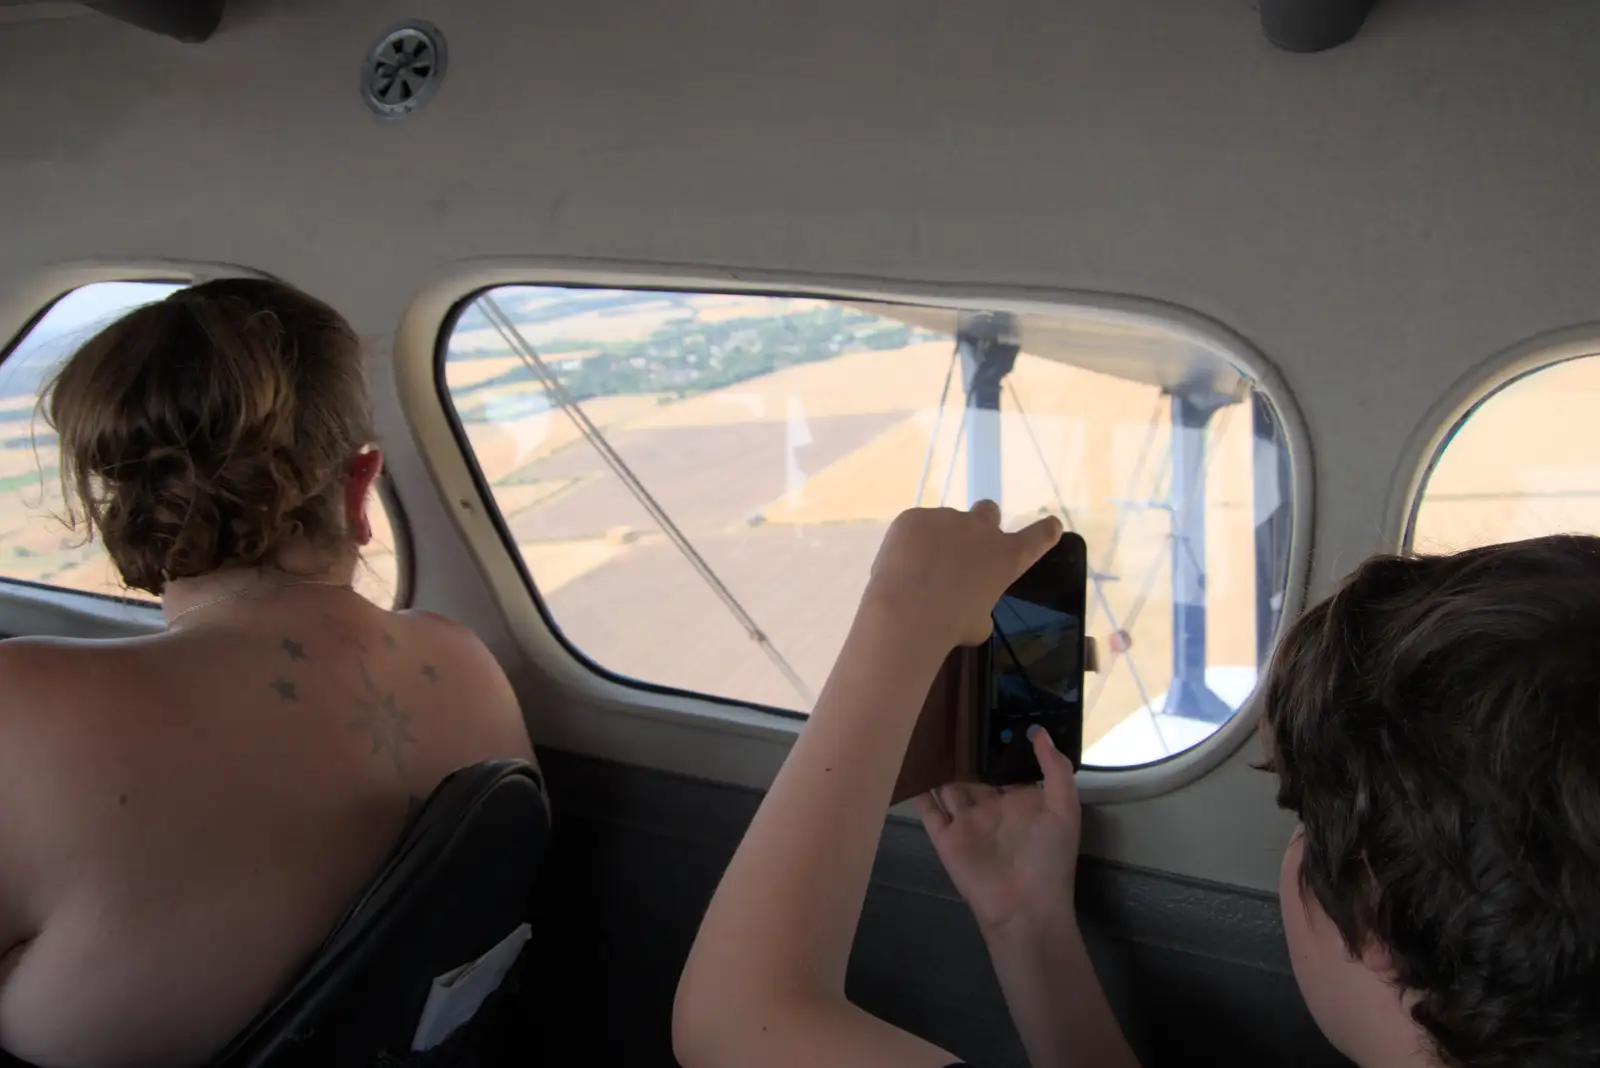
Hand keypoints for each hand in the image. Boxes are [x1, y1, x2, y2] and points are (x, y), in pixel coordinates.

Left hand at [865, 501, 1062, 648]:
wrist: (907, 611)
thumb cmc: (951, 626)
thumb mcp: (979, 625)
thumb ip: (981, 608)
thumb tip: (972, 610)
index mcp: (1008, 556)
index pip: (1040, 536)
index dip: (1046, 531)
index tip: (1051, 526)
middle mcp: (981, 529)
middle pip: (989, 511)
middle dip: (980, 525)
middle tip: (963, 548)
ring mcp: (946, 518)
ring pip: (946, 522)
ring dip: (938, 539)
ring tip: (918, 570)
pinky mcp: (914, 516)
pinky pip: (915, 526)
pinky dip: (910, 542)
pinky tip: (899, 565)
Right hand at [917, 726, 1080, 934]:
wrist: (1023, 908)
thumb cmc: (1049, 859)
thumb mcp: (1064, 810)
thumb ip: (1055, 770)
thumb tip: (1039, 731)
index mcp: (1020, 800)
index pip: (1005, 765)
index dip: (998, 742)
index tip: (988, 710)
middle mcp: (990, 807)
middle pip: (972, 772)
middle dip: (963, 749)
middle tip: (950, 711)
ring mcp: (966, 822)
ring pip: (948, 784)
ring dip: (939, 764)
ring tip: (925, 730)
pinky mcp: (945, 837)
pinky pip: (927, 809)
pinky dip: (917, 789)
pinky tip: (907, 764)